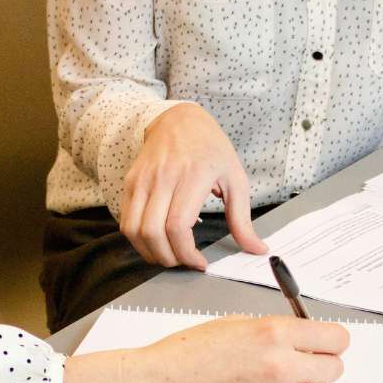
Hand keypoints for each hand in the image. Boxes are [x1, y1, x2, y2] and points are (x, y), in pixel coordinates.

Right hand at [63, 315, 348, 382]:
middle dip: (322, 364)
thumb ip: (277, 330)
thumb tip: (308, 337)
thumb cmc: (190, 353)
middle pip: (334, 368)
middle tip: (304, 363)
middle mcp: (281, 366)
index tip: (326, 343)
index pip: (336, 339)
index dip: (332, 340)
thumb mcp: (237, 324)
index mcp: (274, 333)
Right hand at [121, 102, 267, 268]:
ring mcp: (142, 179)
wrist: (179, 119)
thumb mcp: (235, 178)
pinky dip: (138, 239)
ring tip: (169, 255)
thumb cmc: (210, 148)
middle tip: (184, 262)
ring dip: (149, 252)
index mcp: (193, 175)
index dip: (186, 253)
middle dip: (168, 258)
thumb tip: (256, 249)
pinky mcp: (130, 182)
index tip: (199, 262)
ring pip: (133, 230)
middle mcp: (163, 177)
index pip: (178, 226)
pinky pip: (126, 220)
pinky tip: (156, 241)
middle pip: (153, 233)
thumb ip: (242, 219)